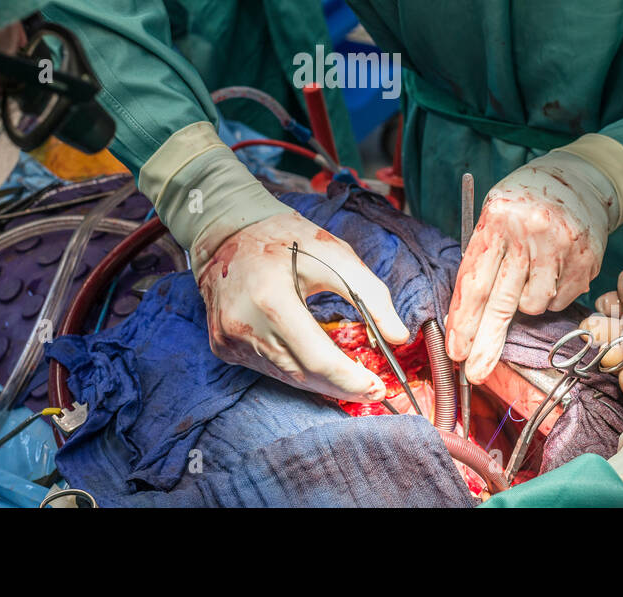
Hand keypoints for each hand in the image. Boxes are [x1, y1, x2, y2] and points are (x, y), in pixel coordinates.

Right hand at [195, 210, 409, 401]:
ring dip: (321, 383)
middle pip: (302, 375)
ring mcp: (229, 340)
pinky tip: (316, 366)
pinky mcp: (223, 346)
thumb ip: (372, 295)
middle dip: (341, 387)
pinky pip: (268, 369)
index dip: (350, 379)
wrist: (227, 231)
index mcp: (271, 300)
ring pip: (286, 378)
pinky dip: (297, 371)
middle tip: (372, 390)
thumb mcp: (335, 255)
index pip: (317, 359)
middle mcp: (244, 326)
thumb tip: (399, 336)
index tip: (378, 387)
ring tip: (350, 379)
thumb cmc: (285, 238)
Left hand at [446, 149, 616, 383]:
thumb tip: (467, 316)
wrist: (581, 177)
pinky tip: (553, 269)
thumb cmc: (526, 201)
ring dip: (527, 302)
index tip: (456, 351)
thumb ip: (484, 256)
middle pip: (502, 302)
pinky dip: (552, 295)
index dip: (464, 321)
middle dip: (486, 343)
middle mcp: (528, 233)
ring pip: (534, 305)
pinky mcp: (587, 258)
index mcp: (497, 220)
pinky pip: (560, 300)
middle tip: (474, 373)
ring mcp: (561, 246)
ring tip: (531, 273)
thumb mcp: (496, 215)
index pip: (475, 281)